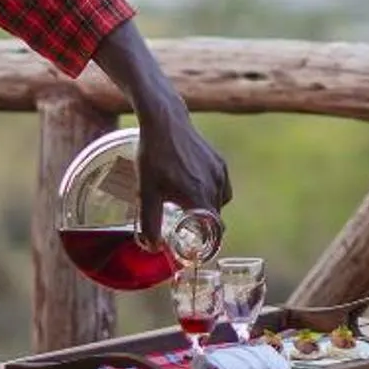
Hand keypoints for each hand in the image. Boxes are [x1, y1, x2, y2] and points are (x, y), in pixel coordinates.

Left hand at [133, 93, 230, 244]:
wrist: (165, 121)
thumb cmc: (154, 156)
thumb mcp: (146, 192)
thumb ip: (149, 222)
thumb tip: (152, 247)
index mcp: (199, 196)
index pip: (216, 230)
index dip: (209, 241)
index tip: (197, 244)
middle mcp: (214, 185)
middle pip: (217, 216)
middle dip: (205, 225)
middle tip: (186, 226)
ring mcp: (219, 171)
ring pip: (221, 200)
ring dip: (209, 207)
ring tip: (189, 205)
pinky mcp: (219, 160)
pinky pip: (222, 184)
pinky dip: (213, 191)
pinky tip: (195, 185)